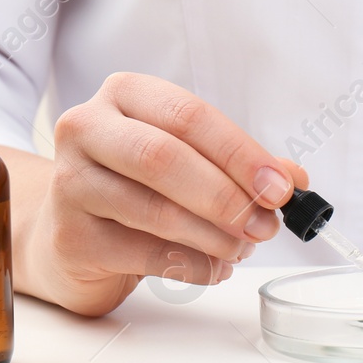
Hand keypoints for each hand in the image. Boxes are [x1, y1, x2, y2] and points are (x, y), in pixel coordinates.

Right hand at [6, 72, 305, 315]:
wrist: (69, 229)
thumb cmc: (136, 186)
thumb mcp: (189, 161)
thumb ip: (240, 165)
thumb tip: (293, 180)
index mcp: (125, 95)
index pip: (188, 116)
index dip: (240, 153)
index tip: (280, 187)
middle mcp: (87, 129)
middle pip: (163, 158)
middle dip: (226, 196)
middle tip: (265, 224)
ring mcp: (70, 183)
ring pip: (154, 210)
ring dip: (214, 235)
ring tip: (242, 247)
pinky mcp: (70, 236)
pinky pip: (144, 253)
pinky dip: (192, 265)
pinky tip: (213, 267)